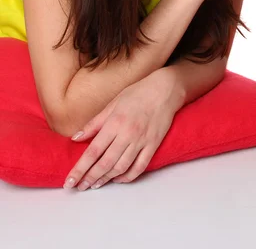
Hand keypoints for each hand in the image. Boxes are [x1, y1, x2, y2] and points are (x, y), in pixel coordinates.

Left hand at [63, 70, 177, 190]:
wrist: (165, 89)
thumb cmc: (138, 93)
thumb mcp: (112, 104)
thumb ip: (94, 123)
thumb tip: (75, 138)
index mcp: (115, 123)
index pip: (93, 152)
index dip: (80, 169)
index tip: (69, 181)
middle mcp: (127, 134)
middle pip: (105, 163)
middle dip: (90, 178)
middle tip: (80, 187)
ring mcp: (141, 141)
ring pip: (121, 167)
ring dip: (106, 179)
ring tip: (95, 184)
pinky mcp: (153, 145)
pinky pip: (140, 166)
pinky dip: (128, 177)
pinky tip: (118, 179)